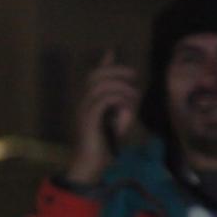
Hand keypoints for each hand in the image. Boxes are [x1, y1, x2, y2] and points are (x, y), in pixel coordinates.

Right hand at [66, 49, 139, 184]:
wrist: (89, 165)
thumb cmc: (103, 147)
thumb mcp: (115, 123)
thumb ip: (120, 108)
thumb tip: (129, 97)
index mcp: (88, 102)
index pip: (94, 76)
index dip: (104, 63)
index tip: (112, 51)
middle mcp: (83, 103)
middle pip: (97, 75)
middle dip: (117, 71)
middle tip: (133, 77)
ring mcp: (84, 110)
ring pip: (103, 86)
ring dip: (122, 90)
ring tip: (132, 102)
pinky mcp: (89, 120)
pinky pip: (105, 101)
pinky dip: (119, 103)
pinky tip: (126, 115)